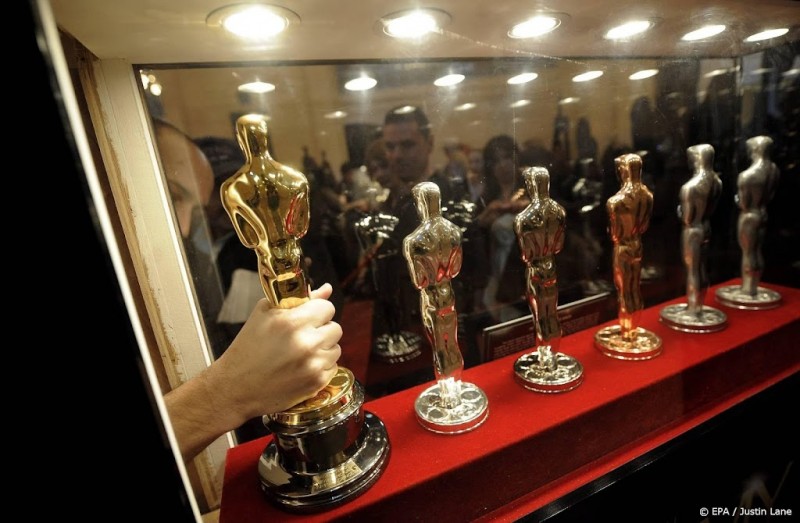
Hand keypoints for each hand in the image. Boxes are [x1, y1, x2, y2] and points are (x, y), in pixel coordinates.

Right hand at [209, 283, 342, 422]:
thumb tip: (327, 289)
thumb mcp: (265, 314)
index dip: (317, 311)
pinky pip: (332, 367)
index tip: (307, 318)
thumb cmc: (248, 349)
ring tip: (300, 354)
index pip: (327, 307)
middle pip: (335, 328)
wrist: (236, 387)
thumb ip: (298, 299)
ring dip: (322, 349)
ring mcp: (313, 364)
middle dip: (321, 330)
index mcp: (292, 321)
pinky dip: (320, 367)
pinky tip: (301, 367)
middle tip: (302, 337)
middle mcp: (306, 342)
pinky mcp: (317, 382)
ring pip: (336, 348)